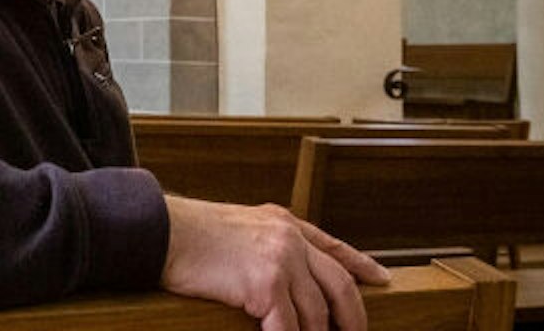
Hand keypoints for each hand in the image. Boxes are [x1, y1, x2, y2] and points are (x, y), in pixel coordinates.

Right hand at [160, 195, 390, 330]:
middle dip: (353, 316)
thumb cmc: (188, 234)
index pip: (335, 247)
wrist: (162, 231)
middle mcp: (289, 239)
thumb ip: (266, 246)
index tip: (381, 279)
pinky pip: (288, 328)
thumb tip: (278, 279)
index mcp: (284, 222)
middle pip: (340, 284)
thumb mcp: (239, 228)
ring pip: (317, 314)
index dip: (362, 264)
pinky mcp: (265, 285)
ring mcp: (281, 260)